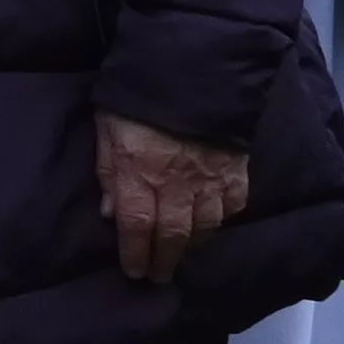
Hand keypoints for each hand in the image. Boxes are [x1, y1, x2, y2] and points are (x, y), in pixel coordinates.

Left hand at [93, 111, 248, 283]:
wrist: (190, 67)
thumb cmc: (138, 97)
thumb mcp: (107, 128)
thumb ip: (107, 170)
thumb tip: (108, 212)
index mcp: (139, 172)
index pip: (137, 226)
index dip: (135, 254)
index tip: (134, 272)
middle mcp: (176, 182)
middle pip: (172, 234)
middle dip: (164, 260)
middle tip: (158, 276)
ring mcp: (210, 177)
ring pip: (205, 226)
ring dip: (192, 246)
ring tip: (182, 254)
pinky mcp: (236, 168)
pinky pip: (233, 204)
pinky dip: (223, 219)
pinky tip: (213, 224)